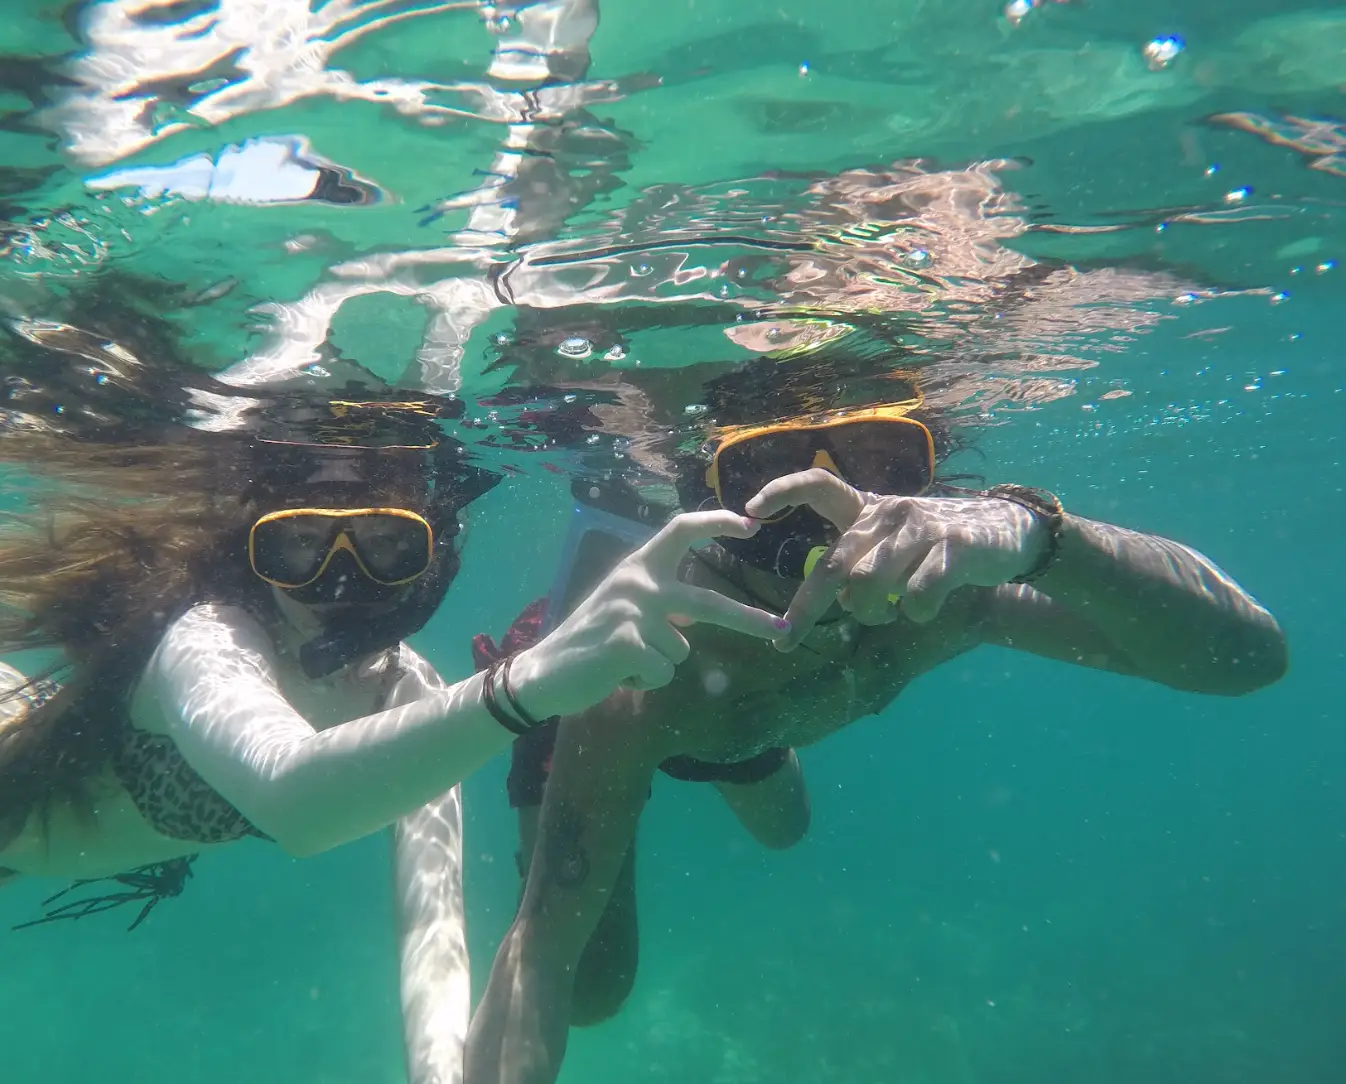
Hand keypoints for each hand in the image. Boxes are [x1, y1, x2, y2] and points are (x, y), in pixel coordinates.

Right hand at [513, 510, 789, 717]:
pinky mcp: (628, 643)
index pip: (681, 529)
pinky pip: (663, 671)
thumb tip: (696, 618)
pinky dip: (645, 680)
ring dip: (659, 665)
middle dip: (749, 620)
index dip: (717, 522)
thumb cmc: (587, 641)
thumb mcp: (622, 607)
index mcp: (638, 566)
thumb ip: (658, 602)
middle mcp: (637, 583)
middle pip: (708, 601)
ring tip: (623, 660)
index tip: (751, 524)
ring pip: (682, 650)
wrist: (543, 672)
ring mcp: (632, 612)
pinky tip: (617, 673)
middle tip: (783, 630)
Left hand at [745, 469, 1046, 649]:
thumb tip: (833, 597)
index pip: (818, 484)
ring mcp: (921, 529)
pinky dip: (915, 613)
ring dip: (872, 614)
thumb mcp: (893, 541)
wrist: (1009, 531)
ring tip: (889, 616)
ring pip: (870, 585)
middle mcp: (889, 513)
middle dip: (806, 608)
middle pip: (835, 565)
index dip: (783, 490)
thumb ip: (860, 561)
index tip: (750, 509)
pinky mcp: (954, 549)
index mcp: (869, 508)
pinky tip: (923, 610)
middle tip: (787, 638)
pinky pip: (917, 596)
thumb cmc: (939, 543)